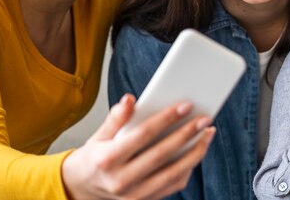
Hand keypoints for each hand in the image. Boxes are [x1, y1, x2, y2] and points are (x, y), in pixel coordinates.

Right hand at [62, 95, 214, 199]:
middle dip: (187, 134)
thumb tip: (130, 99)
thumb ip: (116, 118)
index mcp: (107, 159)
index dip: (167, 119)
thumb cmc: (94, 157)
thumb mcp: (98, 136)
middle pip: (162, 154)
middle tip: (205, 118)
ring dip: (195, 152)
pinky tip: (196, 152)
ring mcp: (134, 196)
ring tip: (208, 134)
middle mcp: (121, 180)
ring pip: (173, 173)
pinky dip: (187, 169)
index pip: (143, 135)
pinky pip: (172, 186)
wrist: (81, 189)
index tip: (186, 105)